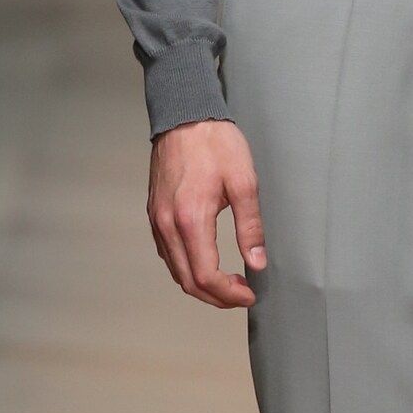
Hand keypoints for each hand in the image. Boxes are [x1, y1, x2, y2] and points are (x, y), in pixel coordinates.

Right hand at [147, 119, 266, 307]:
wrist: (185, 115)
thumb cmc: (215, 143)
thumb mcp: (244, 182)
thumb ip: (251, 227)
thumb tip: (257, 262)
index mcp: (191, 219)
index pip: (206, 276)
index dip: (229, 294)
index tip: (250, 294)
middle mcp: (168, 225)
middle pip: (188, 281)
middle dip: (217, 297)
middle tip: (242, 294)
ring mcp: (157, 220)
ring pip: (175, 271)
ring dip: (201, 285)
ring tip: (228, 282)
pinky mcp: (155, 214)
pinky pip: (167, 254)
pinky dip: (186, 268)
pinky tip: (206, 262)